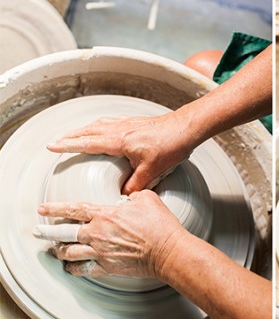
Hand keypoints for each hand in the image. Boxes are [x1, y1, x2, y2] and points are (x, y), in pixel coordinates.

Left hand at [33, 190, 184, 278]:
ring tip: (54, 250)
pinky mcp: (107, 267)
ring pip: (70, 253)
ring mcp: (101, 252)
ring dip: (59, 251)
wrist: (168, 251)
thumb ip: (133, 195)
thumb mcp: (147, 199)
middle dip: (47, 232)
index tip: (42, 209)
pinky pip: (83, 270)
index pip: (73, 208)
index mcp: (105, 214)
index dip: (55, 208)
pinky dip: (73, 269)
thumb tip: (128, 198)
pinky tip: (70, 268)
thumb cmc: (159, 225)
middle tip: (37, 232)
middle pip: (63, 233)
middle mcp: (97, 233)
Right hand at [47, 113, 192, 193]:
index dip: (68, 145)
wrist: (186, 128)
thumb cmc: (171, 146)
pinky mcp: (136, 122)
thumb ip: (135, 185)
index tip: (52, 146)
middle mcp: (120, 129)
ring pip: (99, 124)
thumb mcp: (152, 171)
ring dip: (84, 129)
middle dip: (70, 136)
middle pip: (88, 131)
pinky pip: (111, 121)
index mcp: (120, 141)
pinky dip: (100, 124)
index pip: (87, 143)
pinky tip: (102, 127)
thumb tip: (122, 197)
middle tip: (57, 141)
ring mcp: (128, 123)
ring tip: (74, 134)